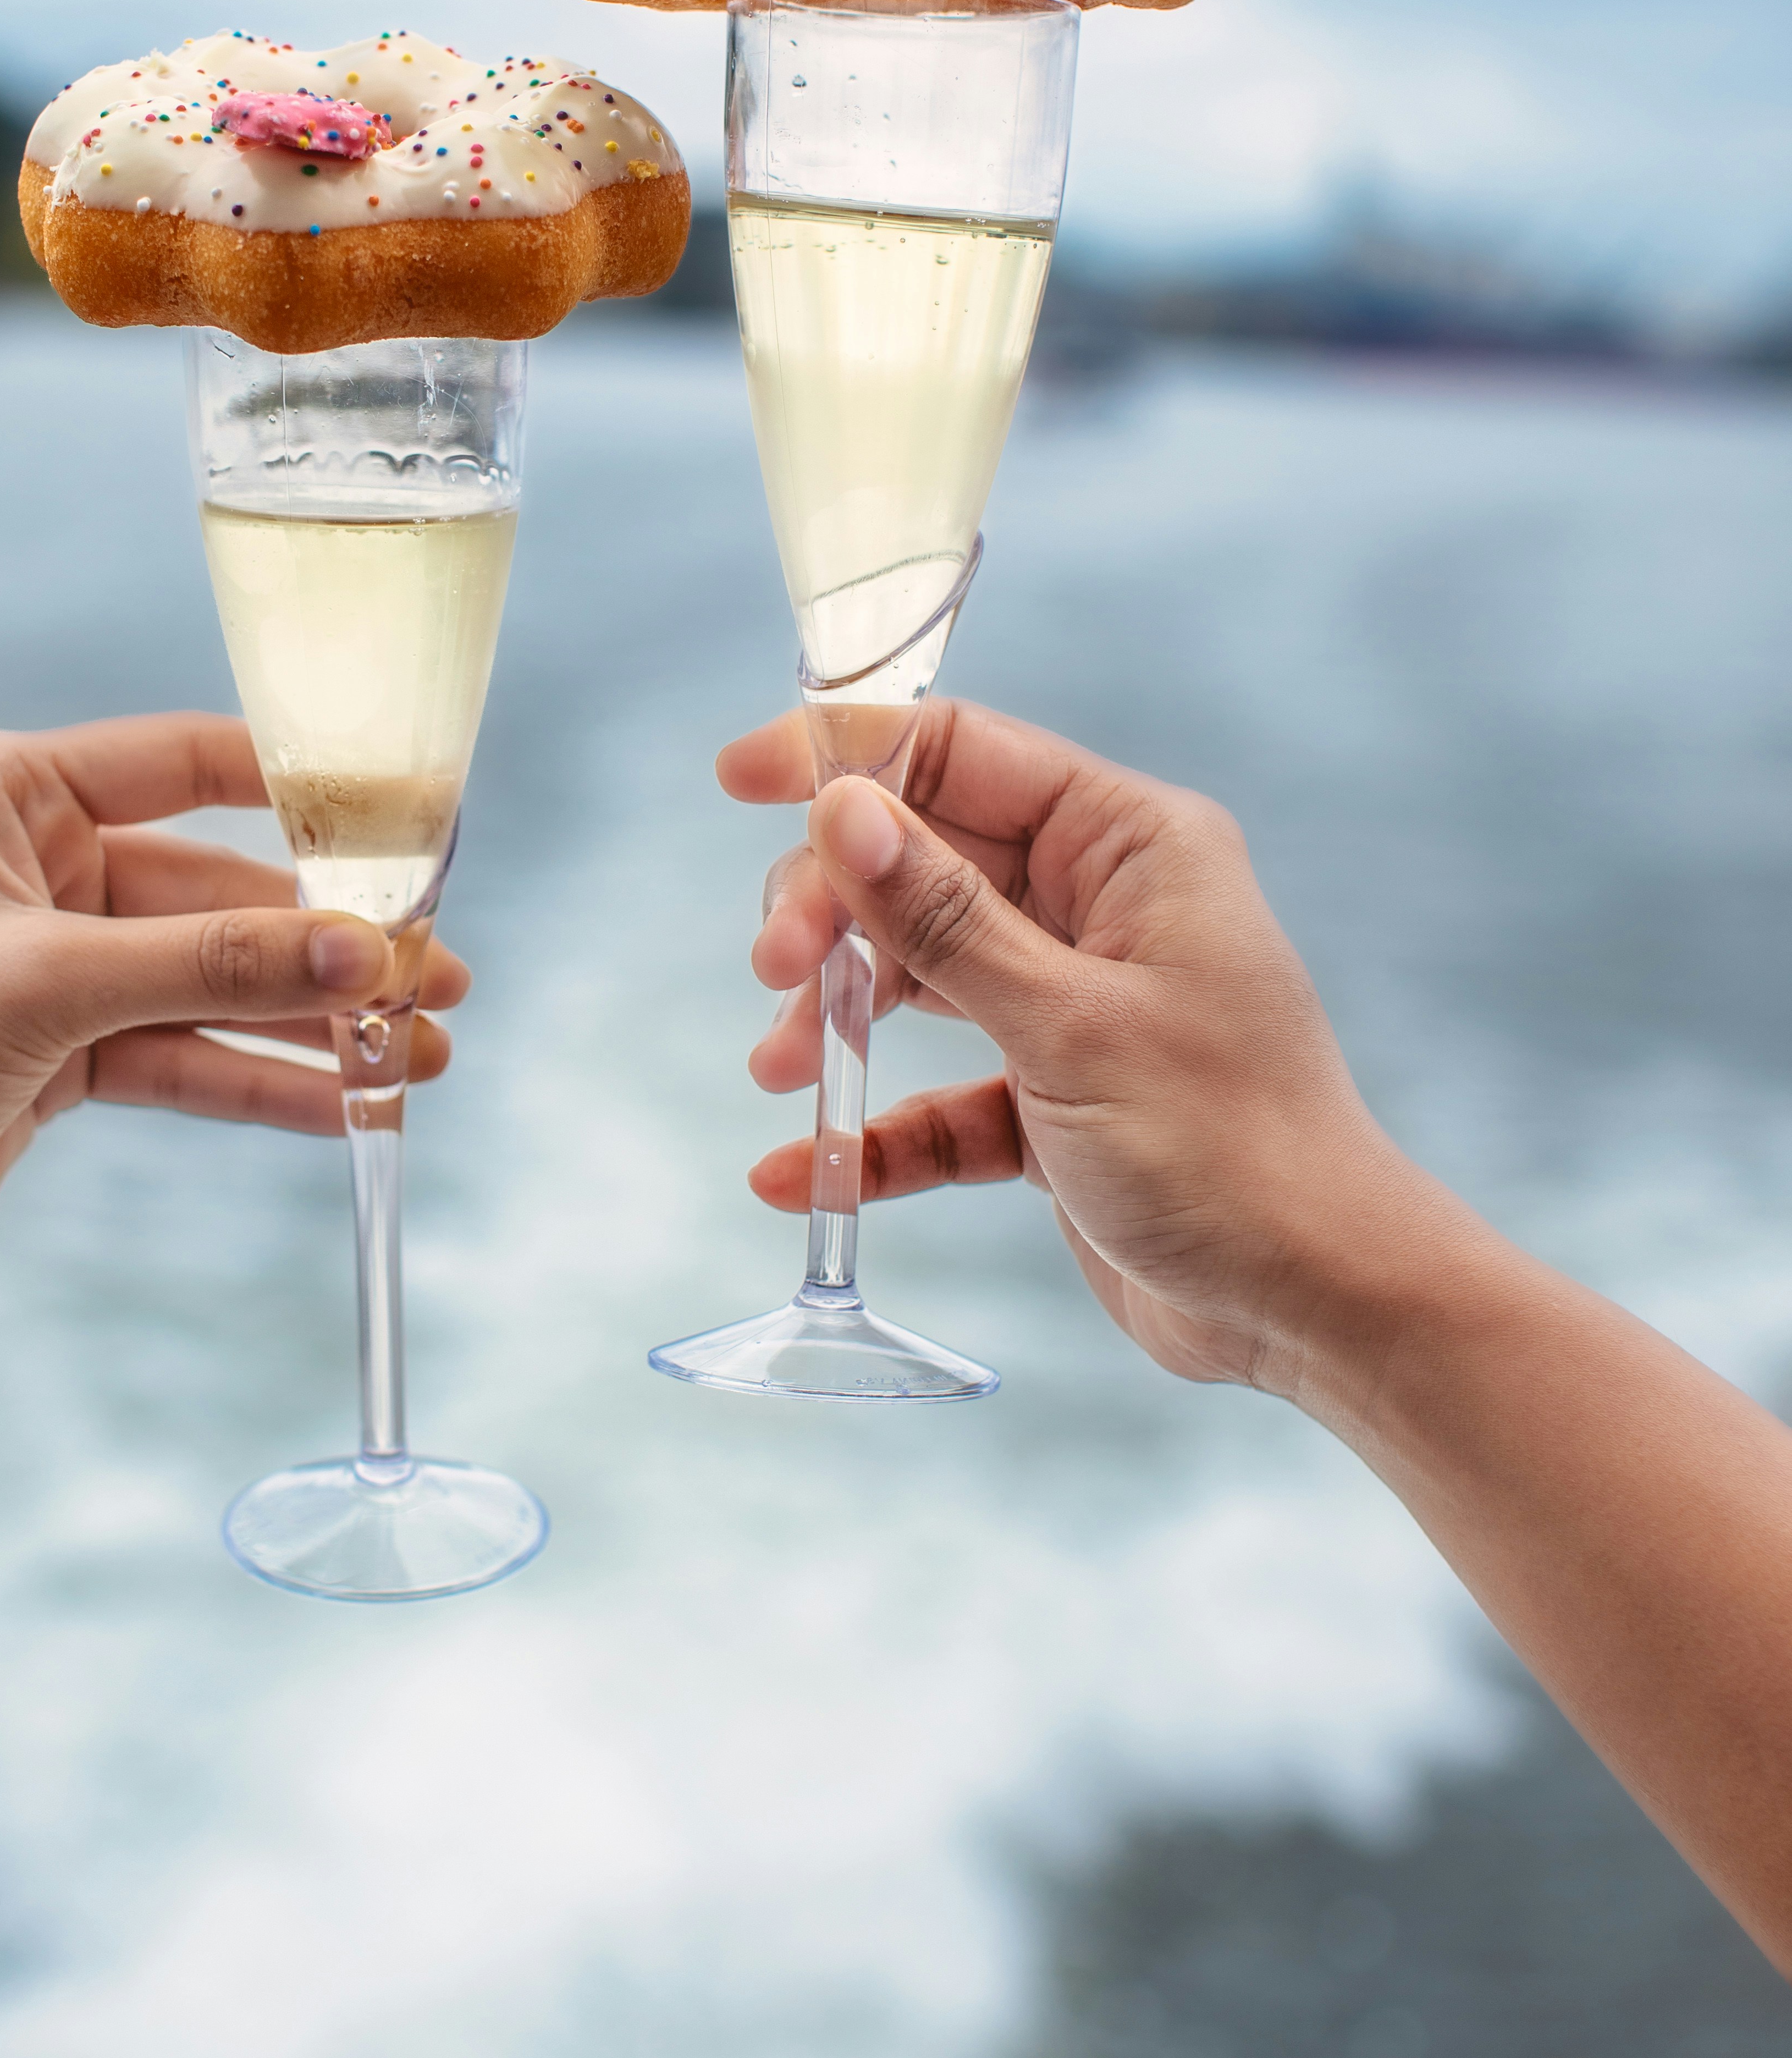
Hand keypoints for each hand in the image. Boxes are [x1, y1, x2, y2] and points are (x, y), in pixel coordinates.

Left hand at [0, 716, 464, 1315]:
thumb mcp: (50, 990)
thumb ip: (216, 966)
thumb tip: (364, 954)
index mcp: (8, 795)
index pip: (189, 763)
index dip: (307, 791)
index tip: (412, 828)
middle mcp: (35, 864)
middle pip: (221, 886)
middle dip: (330, 943)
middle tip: (440, 980)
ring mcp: (51, 963)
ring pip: (215, 979)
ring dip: (314, 1022)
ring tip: (423, 1056)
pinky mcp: (58, 1054)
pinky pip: (187, 1051)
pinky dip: (263, 1079)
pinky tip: (350, 1106)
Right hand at [721, 701, 1427, 1399]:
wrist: (1320, 1304)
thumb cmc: (1229, 1149)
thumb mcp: (1070, 1025)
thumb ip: (946, 920)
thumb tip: (842, 810)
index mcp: (1130, 845)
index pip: (960, 753)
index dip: (844, 756)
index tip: (737, 779)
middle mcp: (1101, 906)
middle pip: (920, 860)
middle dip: (832, 910)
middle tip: (778, 978)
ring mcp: (1075, 1003)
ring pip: (917, 972)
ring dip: (838, 1017)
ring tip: (785, 1073)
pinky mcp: (1054, 1099)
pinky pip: (939, 1093)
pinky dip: (874, 1130)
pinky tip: (803, 1173)